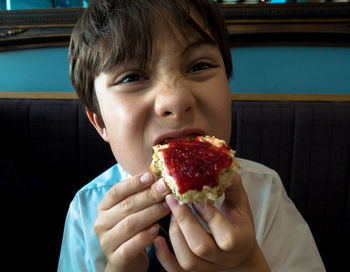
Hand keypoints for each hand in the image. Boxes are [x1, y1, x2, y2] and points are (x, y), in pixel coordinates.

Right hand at [94, 172, 170, 271]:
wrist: (127, 261)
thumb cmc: (133, 230)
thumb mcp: (134, 211)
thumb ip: (142, 196)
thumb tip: (161, 179)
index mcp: (104, 207)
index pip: (116, 191)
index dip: (133, 183)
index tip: (151, 176)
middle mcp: (101, 223)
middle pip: (126, 206)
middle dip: (148, 196)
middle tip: (166, 189)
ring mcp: (106, 241)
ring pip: (130, 224)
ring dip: (151, 214)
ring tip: (167, 207)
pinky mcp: (115, 258)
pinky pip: (130, 246)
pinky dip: (144, 237)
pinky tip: (156, 230)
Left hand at [153, 173, 269, 270]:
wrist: (238, 254)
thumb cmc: (238, 225)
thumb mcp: (241, 206)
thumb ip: (232, 188)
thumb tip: (221, 166)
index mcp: (239, 240)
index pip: (225, 234)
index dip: (208, 215)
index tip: (194, 196)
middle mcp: (223, 258)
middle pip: (201, 247)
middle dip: (185, 222)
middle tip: (173, 199)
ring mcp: (207, 268)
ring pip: (187, 260)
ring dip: (174, 235)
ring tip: (170, 213)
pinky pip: (175, 270)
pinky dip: (163, 256)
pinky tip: (157, 238)